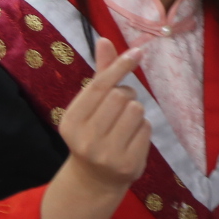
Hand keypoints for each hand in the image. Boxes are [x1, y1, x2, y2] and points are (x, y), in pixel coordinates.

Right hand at [55, 37, 149, 197]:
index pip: (100, 86)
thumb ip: (100, 74)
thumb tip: (105, 40)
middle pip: (121, 96)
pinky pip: (147, 129)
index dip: (120, 66)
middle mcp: (85, 139)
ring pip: (137, 110)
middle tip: (120, 107)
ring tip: (124, 124)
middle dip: (126, 95)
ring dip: (136, 112)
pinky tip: (131, 139)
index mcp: (71, 121)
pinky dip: (143, 129)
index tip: (137, 52)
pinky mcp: (128, 165)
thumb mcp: (89, 106)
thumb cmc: (92, 132)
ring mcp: (107, 154)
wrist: (94, 179)